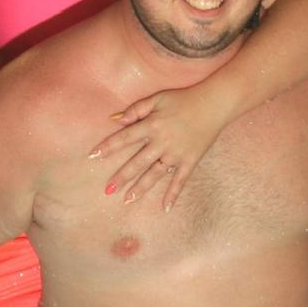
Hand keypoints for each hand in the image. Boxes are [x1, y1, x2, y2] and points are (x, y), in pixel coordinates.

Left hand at [87, 84, 224, 208]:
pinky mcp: (190, 161)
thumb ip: (136, 108)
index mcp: (152, 125)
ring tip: (127, 199)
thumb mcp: (158, 98)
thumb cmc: (184, 99)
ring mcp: (176, 154)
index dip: (108, 146)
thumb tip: (115, 119)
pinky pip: (180, 180)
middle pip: (137, 162)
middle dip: (121, 176)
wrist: (214, 104)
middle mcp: (161, 142)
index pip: (125, 138)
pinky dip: (173, 194)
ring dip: (141, 187)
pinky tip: (165, 208)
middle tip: (107, 189)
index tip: (93, 156)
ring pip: (155, 174)